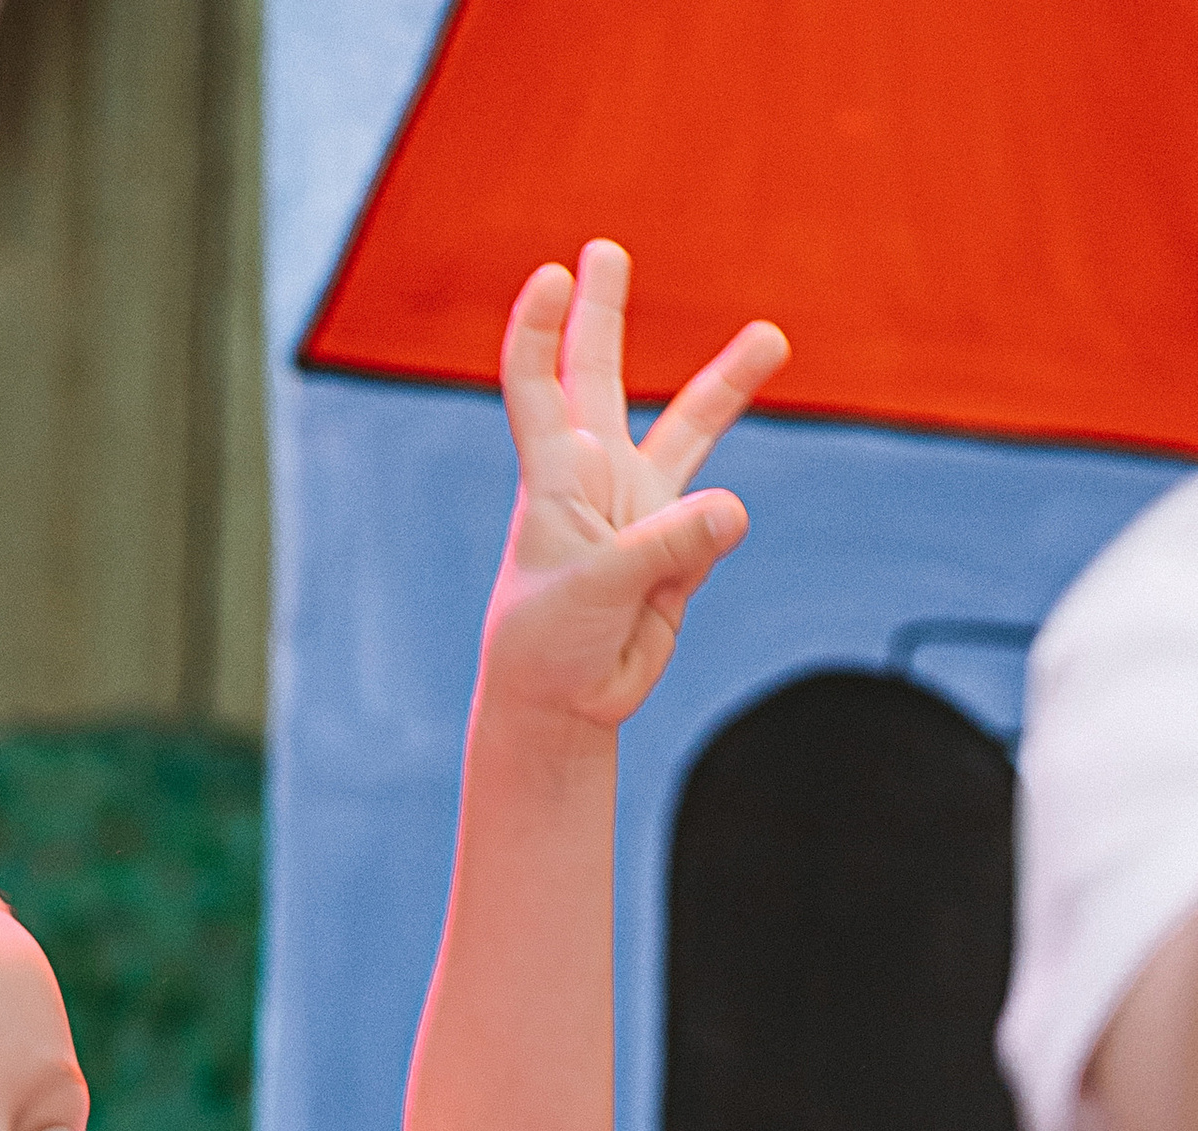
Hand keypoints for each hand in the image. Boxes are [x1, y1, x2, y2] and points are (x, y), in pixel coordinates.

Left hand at [484, 240, 787, 730]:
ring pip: (689, 428)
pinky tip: (673, 585)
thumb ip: (665, 544)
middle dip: (603, 311)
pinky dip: (709, 543)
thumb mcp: (598, 589)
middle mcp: (596, 475)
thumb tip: (734, 508)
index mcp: (554, 476)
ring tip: (772, 337)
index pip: (537, 386)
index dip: (542, 330)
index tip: (555, 274)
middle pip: (600, 374)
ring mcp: (642, 506)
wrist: (566, 702)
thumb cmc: (549, 642)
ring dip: (728, 383)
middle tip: (605, 248)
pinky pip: (713, 526)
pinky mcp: (682, 542)